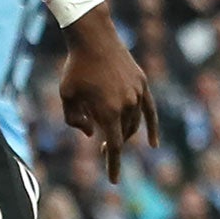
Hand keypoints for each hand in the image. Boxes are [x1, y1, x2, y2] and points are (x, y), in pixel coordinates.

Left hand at [57, 9, 160, 182]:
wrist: (93, 37)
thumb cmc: (75, 67)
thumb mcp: (67, 97)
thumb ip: (76, 121)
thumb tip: (93, 134)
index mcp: (107, 111)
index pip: (115, 146)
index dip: (114, 164)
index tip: (113, 181)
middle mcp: (126, 105)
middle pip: (124, 135)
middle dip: (114, 145)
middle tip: (103, 148)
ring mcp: (137, 94)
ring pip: (135, 123)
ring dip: (125, 133)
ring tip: (113, 134)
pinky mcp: (142, 84)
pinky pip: (150, 111)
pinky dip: (152, 127)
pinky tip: (153, 143)